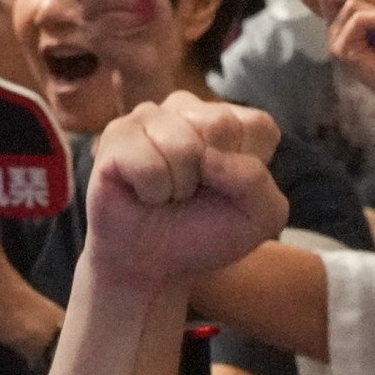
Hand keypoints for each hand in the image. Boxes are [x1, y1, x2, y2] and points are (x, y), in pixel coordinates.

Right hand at [81, 92, 286, 296]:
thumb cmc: (204, 233)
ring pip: (182, 146)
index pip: (258, 126)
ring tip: (167, 193)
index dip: (249, 171)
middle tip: (192, 192)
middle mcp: (189, 109)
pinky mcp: (117, 135)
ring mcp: (150, 117)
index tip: (227, 189)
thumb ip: (257, 181)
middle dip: (212, 177)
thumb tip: (209, 156)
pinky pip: (148, 163)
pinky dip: (152, 192)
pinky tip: (143, 193)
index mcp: (229, 120)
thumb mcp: (258, 218)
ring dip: (179, 187)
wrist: (153, 265)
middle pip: (220, 125)